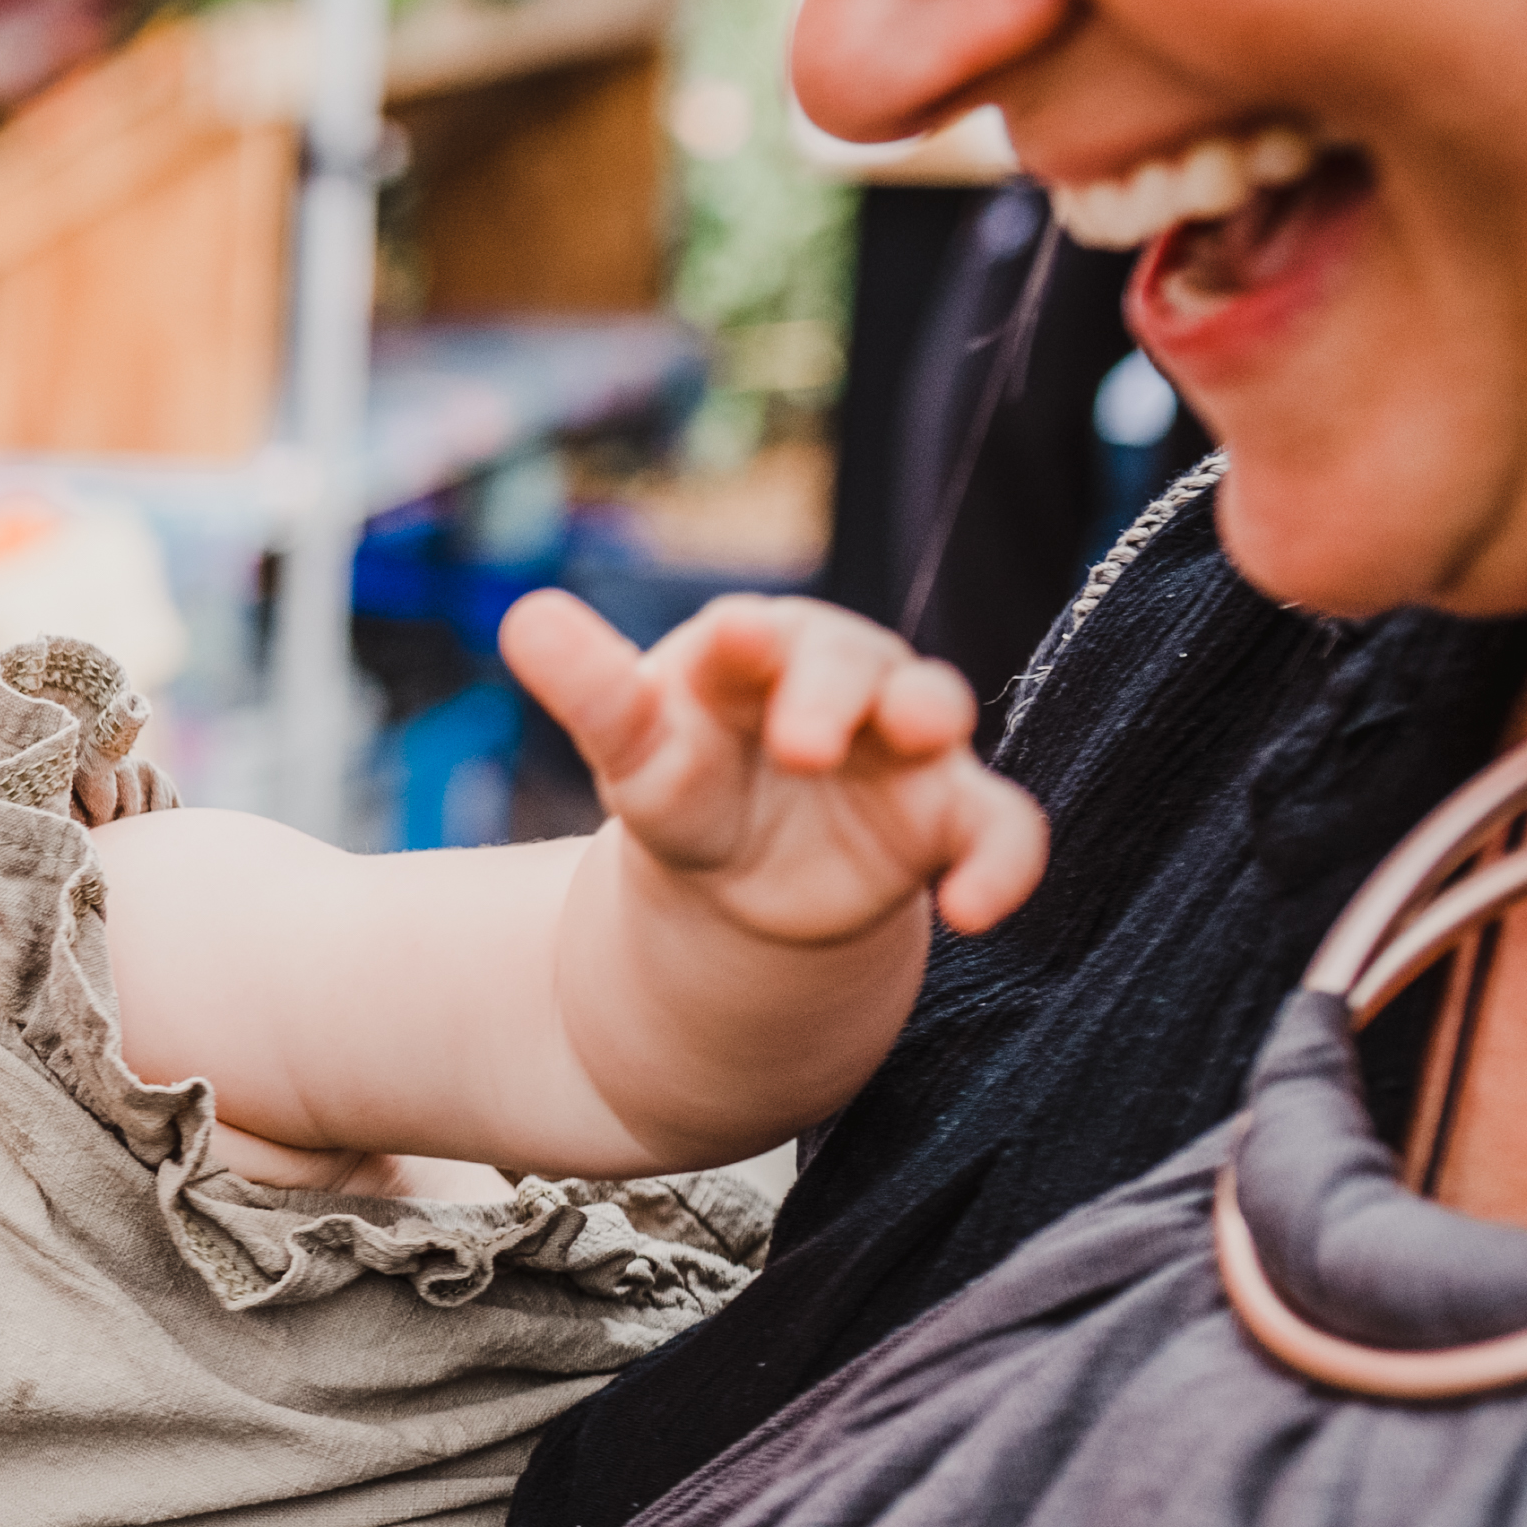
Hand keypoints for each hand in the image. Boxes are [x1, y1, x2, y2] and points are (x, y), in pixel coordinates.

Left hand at [506, 588, 1049, 950]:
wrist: (750, 875)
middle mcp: (841, 679)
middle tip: (804, 741)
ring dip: (932, 717)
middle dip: (832, 692)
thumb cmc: (688, 786)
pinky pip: (1000, 829)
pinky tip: (976, 913)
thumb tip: (523, 613)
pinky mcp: (950, 816)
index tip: (733, 638)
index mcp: (752, 655)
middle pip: (850, 662)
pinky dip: (1003, 863)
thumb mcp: (636, 752)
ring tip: (924, 735)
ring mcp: (905, 743)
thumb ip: (594, 694)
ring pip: (938, 709)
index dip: (751, 639)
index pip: (756, 635)